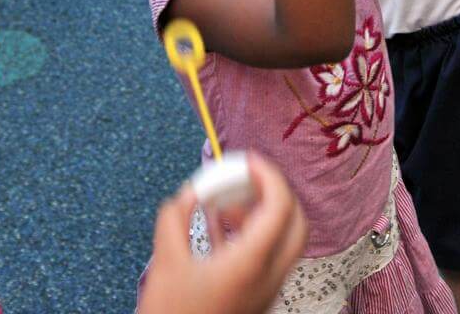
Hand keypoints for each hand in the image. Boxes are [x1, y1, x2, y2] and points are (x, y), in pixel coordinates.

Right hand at [138, 154, 307, 313]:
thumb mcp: (164, 261)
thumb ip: (176, 217)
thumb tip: (190, 192)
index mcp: (252, 263)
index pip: (280, 205)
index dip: (268, 175)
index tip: (248, 161)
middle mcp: (269, 276)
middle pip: (295, 223)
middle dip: (274, 194)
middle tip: (245, 180)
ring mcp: (266, 291)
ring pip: (283, 241)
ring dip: (260, 215)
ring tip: (224, 206)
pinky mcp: (257, 299)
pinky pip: (267, 258)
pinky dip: (251, 236)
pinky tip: (217, 228)